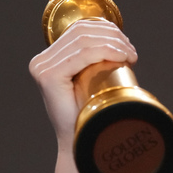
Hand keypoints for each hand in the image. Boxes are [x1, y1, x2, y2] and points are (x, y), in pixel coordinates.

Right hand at [28, 20, 137, 151]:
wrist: (80, 142)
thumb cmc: (89, 115)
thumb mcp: (91, 83)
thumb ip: (95, 63)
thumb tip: (121, 42)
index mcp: (48, 59)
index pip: (78, 30)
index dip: (106, 30)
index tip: (127, 46)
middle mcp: (41, 61)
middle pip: (82, 32)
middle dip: (112, 36)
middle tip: (132, 52)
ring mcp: (42, 67)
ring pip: (84, 41)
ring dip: (113, 43)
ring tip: (131, 55)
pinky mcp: (48, 76)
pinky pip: (82, 55)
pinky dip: (105, 51)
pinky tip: (121, 56)